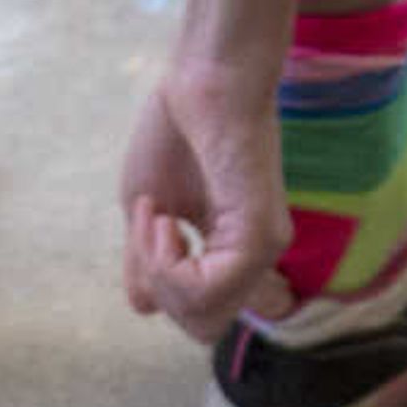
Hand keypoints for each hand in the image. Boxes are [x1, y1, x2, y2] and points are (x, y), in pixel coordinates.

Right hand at [118, 50, 294, 341]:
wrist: (203, 79)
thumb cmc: (178, 131)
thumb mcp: (148, 211)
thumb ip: (148, 262)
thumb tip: (143, 307)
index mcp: (235, 254)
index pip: (203, 316)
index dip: (164, 290)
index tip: (154, 226)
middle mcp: (257, 259)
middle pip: (201, 327)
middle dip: (159, 288)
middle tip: (153, 224)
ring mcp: (264, 251)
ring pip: (203, 319)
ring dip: (158, 271)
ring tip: (157, 215)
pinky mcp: (260, 239)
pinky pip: (205, 293)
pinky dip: (167, 263)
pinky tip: (165, 217)